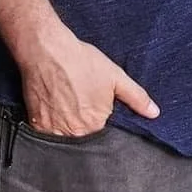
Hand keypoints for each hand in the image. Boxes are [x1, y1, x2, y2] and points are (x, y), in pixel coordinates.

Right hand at [18, 23, 158, 136]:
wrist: (47, 51)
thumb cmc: (82, 62)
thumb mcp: (116, 77)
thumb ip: (137, 98)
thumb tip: (154, 113)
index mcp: (96, 125)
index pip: (105, 138)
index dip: (105, 127)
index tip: (101, 114)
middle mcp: (74, 133)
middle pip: (85, 140)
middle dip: (87, 129)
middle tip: (83, 106)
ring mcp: (53, 131)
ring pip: (66, 139)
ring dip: (70, 129)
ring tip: (70, 107)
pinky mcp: (37, 124)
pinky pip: (48, 134)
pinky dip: (53, 127)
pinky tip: (57, 108)